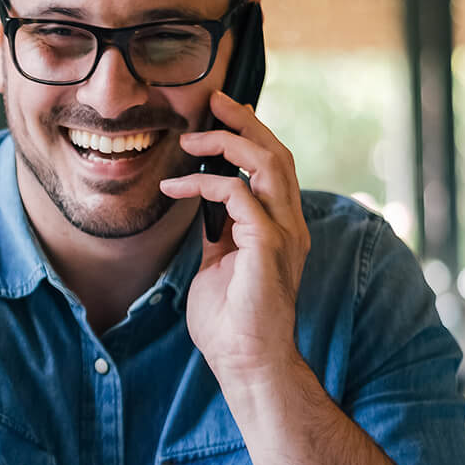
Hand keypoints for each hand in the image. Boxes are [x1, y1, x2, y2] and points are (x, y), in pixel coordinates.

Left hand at [158, 91, 310, 382]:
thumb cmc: (230, 321)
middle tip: (213, 101)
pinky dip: (205, 185)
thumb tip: (203, 210)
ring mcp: (284, 234)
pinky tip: (175, 189)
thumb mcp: (219, 265)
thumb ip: (219, 234)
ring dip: (228, 143)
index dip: (251, 135)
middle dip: (245, 122)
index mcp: (280, 227)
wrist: (246, 363)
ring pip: (268, 165)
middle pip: (278, 154)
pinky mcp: (268, 246)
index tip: (219, 116)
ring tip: (190, 139)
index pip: (274, 166)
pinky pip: (240, 196)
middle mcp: (290, 225)